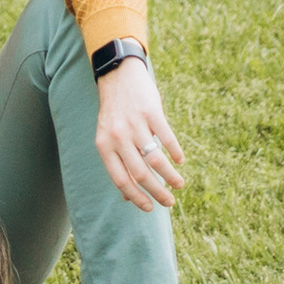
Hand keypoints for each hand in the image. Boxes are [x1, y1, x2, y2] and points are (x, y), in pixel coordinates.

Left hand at [91, 56, 184, 211]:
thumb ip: (116, 163)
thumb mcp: (107, 137)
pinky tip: (180, 160)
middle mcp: (118, 136)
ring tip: (179, 184)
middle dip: (157, 193)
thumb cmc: (114, 113)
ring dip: (171, 177)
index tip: (150, 208)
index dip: (136, 197)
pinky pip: (167, 138)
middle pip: (140, 174)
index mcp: (104, 145)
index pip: (121, 180)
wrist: (117, 75)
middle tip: (170, 202)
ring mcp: (134, 124)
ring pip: (156, 160)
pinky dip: (176, 152)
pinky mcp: (151, 111)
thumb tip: (126, 196)